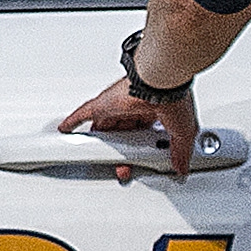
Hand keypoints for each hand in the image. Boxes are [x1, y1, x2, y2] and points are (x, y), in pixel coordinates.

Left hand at [59, 73, 199, 179]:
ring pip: (104, 126)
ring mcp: (116, 107)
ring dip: (100, 138)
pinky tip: (67, 128)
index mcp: (154, 111)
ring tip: (95, 151)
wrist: (159, 84)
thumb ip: (180, 152)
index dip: (141, 148)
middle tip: (121, 163)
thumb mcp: (182, 133)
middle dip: (120, 147)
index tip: (142, 159)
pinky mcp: (101, 105)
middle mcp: (134, 108)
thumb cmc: (173, 99)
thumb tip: (181, 166)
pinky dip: (73, 122)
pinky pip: (82, 114)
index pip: (144, 132)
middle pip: (122, 131)